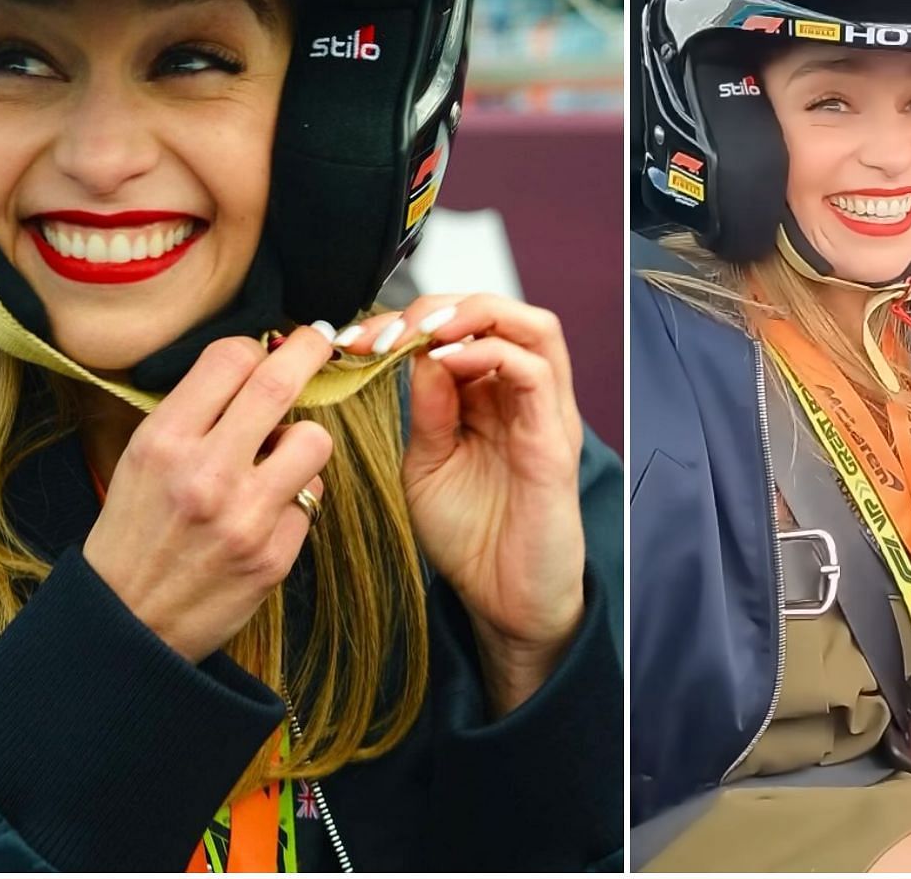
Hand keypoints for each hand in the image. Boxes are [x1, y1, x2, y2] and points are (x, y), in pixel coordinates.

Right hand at [82, 327, 335, 662]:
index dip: (255, 347)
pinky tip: (264, 514)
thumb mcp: (140, 459)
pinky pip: (311, 499)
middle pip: (280, 383)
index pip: (228, 358)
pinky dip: (294, 499)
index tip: (267, 349)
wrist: (127, 623)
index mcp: (164, 442)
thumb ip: (193, 414)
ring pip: (314, 439)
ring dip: (303, 440)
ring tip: (277, 459)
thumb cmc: (134, 531)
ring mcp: (245, 517)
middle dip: (311, 351)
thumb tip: (253, 366)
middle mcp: (206, 474)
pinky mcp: (274, 556)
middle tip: (320, 342)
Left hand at [340, 294, 584, 711]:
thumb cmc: (470, 536)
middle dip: (438, 307)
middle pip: (501, 311)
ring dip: (472, 315)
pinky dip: (488, 354)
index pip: (464, 327)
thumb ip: (428, 408)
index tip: (356, 338)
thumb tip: (417, 354)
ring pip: (532, 325)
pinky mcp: (554, 442)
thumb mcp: (427, 462)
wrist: (503, 603)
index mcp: (493, 397)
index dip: (409, 320)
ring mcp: (546, 415)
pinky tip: (444, 365)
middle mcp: (525, 396)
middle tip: (386, 330)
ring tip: (422, 332)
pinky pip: (535, 373)